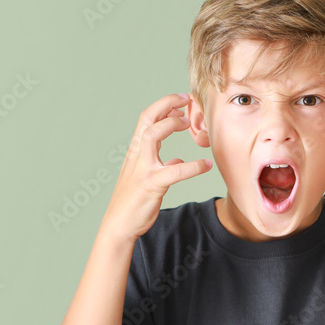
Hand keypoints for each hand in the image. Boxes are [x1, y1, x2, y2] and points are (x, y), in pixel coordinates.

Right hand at [102, 93, 211, 240]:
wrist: (118, 225)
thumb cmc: (132, 202)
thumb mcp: (147, 179)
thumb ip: (162, 165)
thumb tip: (178, 160)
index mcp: (136, 152)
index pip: (146, 119)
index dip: (163, 106)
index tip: (180, 100)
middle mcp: (136, 156)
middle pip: (147, 119)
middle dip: (166, 105)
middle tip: (186, 99)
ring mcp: (143, 169)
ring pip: (153, 136)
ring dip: (171, 124)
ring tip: (189, 123)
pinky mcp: (151, 185)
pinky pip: (174, 171)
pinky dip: (192, 167)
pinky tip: (206, 165)